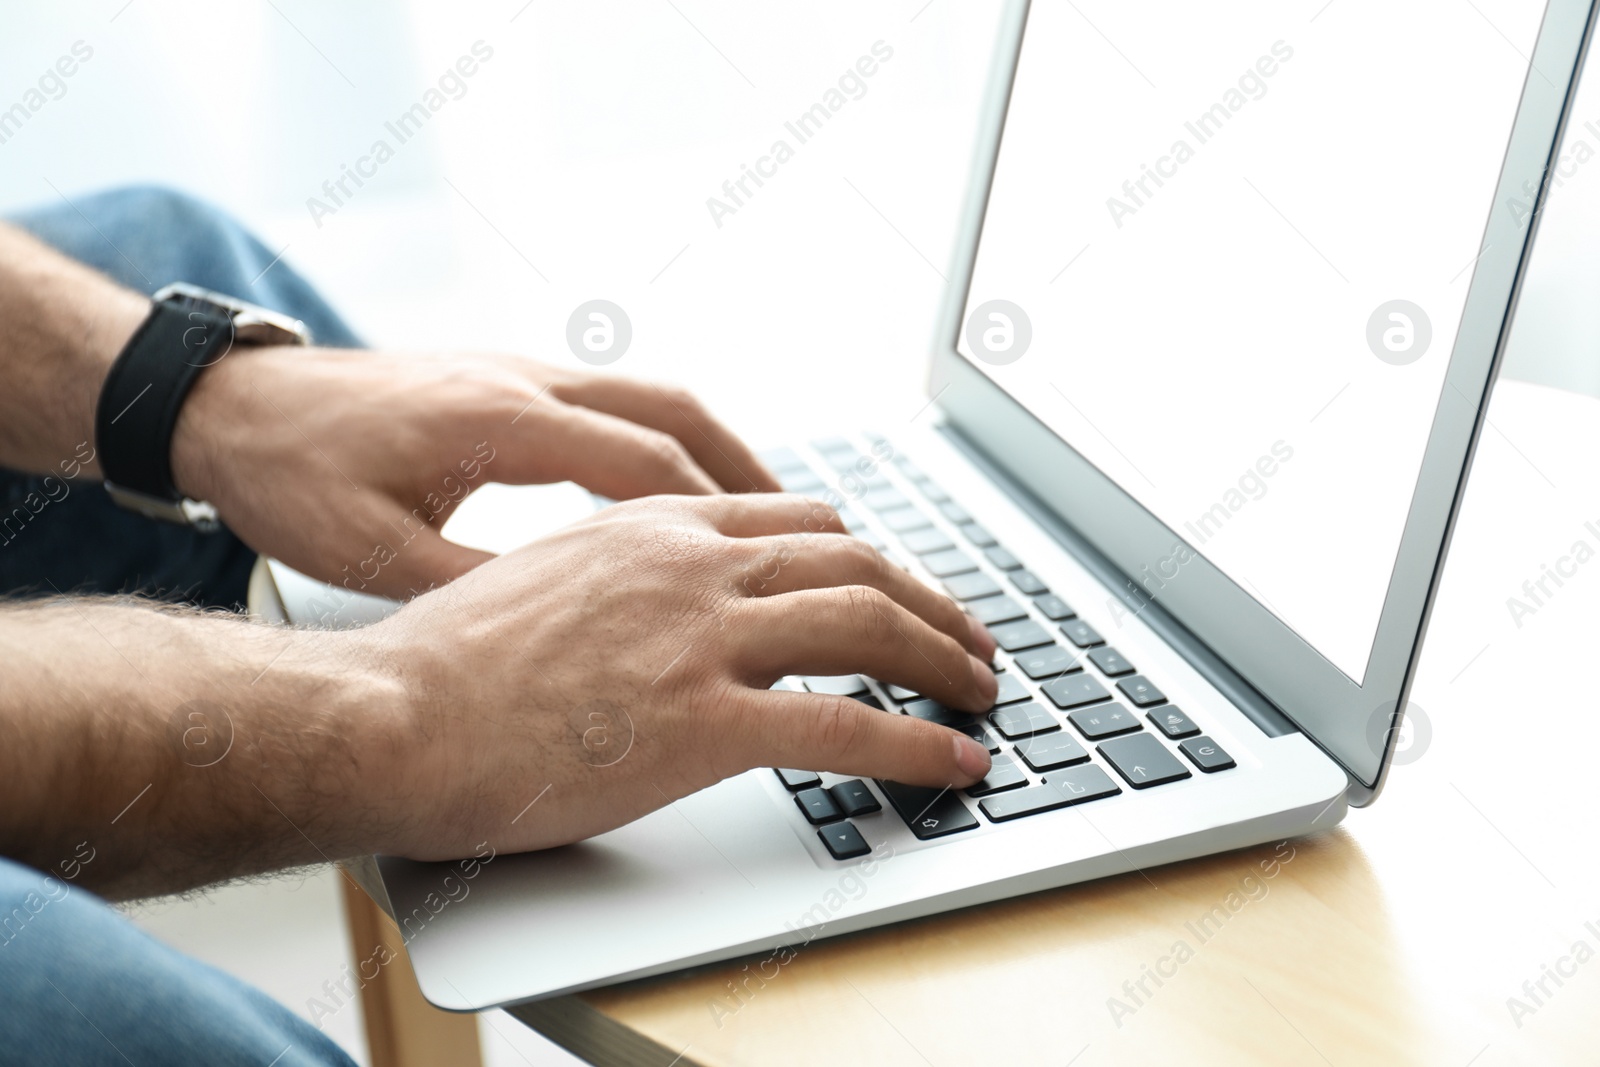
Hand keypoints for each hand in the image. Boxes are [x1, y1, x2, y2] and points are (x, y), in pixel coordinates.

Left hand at [171, 346, 780, 597]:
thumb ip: (471, 589)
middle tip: (812, 530)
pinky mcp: (507, 382)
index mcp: (499, 420)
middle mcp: (524, 381)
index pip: (642, 462)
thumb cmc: (292, 478)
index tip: (775, 567)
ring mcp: (519, 373)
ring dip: (717, 450)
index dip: (716, 518)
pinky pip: (617, 404)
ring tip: (769, 512)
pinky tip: (679, 493)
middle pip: (673, 411)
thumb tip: (563, 639)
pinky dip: (668, 444)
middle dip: (747, 470)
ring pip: (653, 398)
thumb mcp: (371, 553)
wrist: (231, 404)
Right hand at [356, 493, 999, 859]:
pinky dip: (916, 744)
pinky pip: (844, 726)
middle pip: (854, 560)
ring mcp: (702, 638)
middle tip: (968, 638)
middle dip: (928, 600)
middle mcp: (692, 564)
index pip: (799, 521)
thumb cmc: (442, 665)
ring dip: (943, 656)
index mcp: (654, 528)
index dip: (867, 555)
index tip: (897, 586)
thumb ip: (619, 581)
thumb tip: (653, 612)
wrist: (385, 714)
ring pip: (867, 622)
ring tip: (984, 690)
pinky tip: (956, 761)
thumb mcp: (542, 582)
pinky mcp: (701, 722)